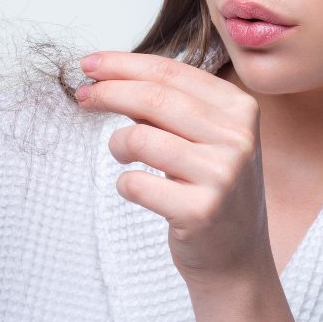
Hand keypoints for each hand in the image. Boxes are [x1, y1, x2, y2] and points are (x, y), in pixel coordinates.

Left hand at [76, 51, 272, 289]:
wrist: (237, 257)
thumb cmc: (211, 188)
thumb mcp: (203, 138)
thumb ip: (166, 106)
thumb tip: (109, 77)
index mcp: (240, 109)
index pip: (172, 72)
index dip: (124, 64)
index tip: (91, 65)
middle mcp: (237, 138)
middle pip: (154, 98)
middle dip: (108, 91)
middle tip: (82, 95)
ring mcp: (222, 175)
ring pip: (141, 138)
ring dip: (117, 144)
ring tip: (121, 153)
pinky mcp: (201, 211)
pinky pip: (135, 183)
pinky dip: (124, 183)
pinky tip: (136, 188)